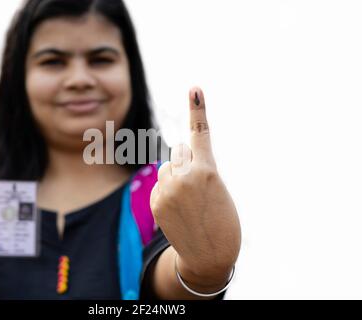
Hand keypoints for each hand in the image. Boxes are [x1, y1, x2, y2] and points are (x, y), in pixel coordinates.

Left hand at [150, 87, 240, 282]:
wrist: (209, 256)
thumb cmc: (221, 220)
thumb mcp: (216, 190)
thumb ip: (197, 170)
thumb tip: (172, 162)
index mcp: (207, 170)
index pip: (200, 134)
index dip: (198, 110)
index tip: (195, 89)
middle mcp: (185, 176)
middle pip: (179, 152)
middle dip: (186, 162)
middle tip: (198, 188)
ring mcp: (167, 189)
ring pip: (168, 168)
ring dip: (176, 178)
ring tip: (188, 203)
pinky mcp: (155, 201)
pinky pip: (160, 185)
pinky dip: (168, 193)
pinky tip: (178, 211)